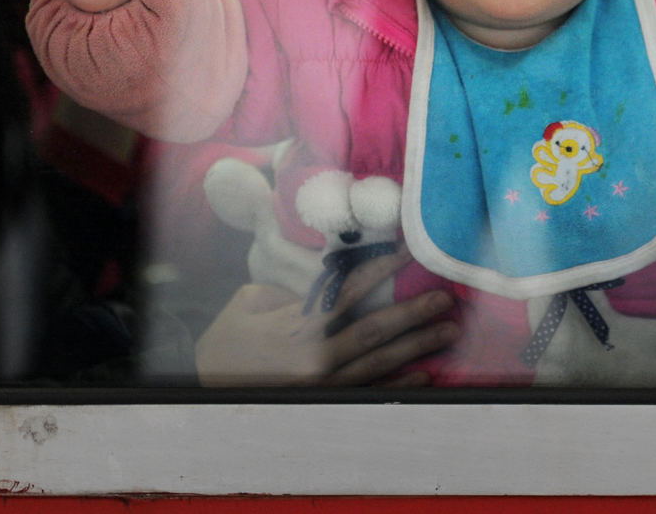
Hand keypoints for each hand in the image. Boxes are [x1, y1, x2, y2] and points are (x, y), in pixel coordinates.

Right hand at [195, 249, 458, 386]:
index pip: (347, 291)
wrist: (208, 388)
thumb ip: (290, 291)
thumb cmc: (229, 341)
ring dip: (418, 345)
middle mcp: (315, 355)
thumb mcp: (249, 303)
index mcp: (296, 325)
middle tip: (445, 298)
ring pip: (380, 361)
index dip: (379, 270)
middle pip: (374, 329)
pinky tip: (425, 373)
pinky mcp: (327, 402)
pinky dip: (400, 382)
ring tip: (447, 331)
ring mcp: (324, 384)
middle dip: (414, 313)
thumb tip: (326, 281)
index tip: (407, 253)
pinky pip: (372, 391)